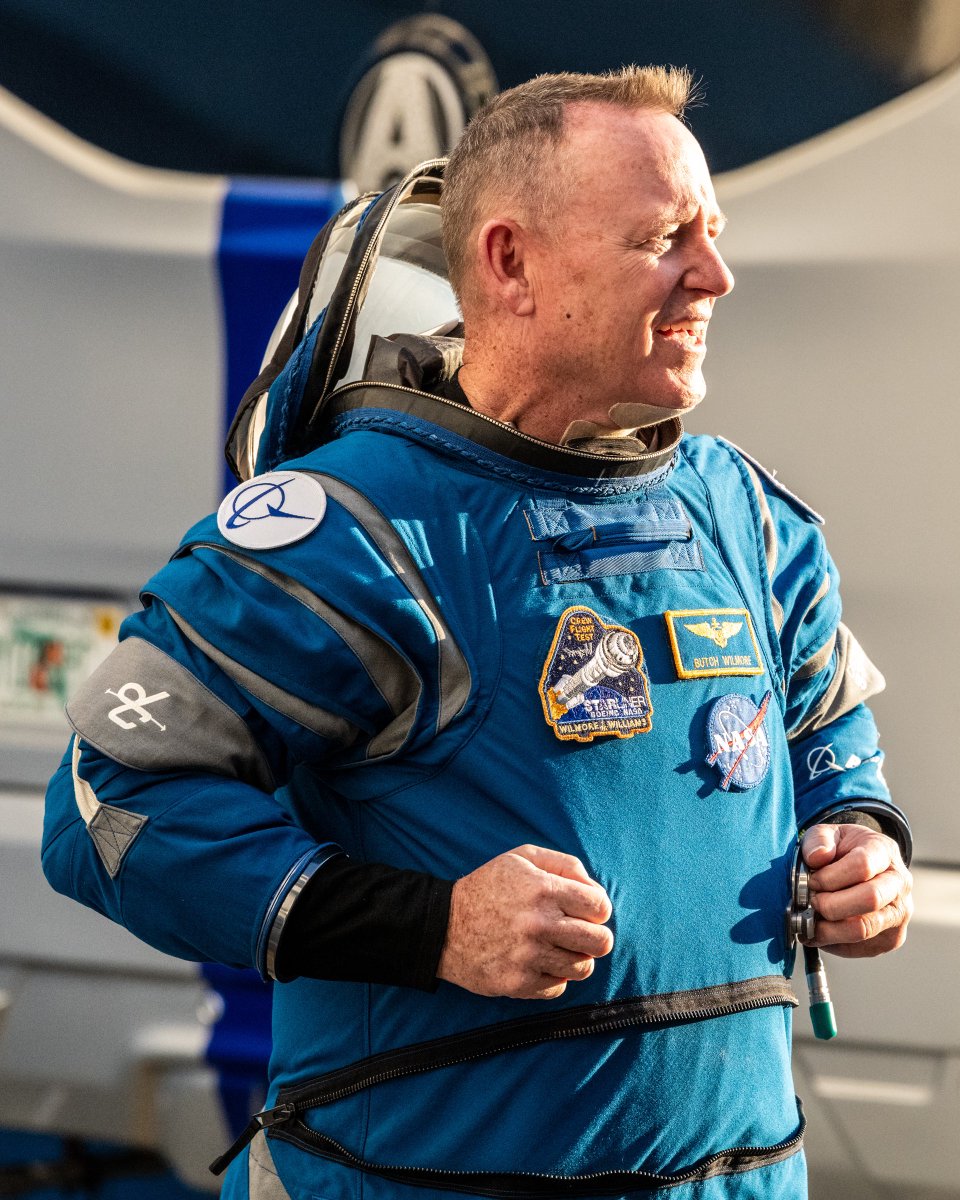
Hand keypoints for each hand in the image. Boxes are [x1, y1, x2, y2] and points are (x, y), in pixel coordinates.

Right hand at [437, 844, 613, 998]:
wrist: (443, 926)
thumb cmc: (488, 887)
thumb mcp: (522, 857)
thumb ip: (565, 864)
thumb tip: (595, 890)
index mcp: (543, 888)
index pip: (600, 907)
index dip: (598, 910)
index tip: (586, 912)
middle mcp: (539, 923)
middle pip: (600, 942)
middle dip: (596, 938)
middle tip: (579, 935)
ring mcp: (529, 956)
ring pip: (583, 968)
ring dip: (575, 958)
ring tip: (556, 948)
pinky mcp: (519, 983)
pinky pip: (559, 987)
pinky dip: (553, 977)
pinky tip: (538, 962)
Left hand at [802, 823, 912, 957]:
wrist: (863, 867)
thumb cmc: (841, 850)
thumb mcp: (827, 833)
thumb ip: (818, 840)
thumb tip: (816, 858)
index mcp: (884, 851)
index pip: (863, 866)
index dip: (831, 877)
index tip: (811, 881)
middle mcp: (899, 884)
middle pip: (870, 900)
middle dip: (830, 905)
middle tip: (810, 903)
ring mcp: (899, 914)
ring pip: (864, 929)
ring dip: (828, 929)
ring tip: (808, 920)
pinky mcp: (891, 939)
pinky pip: (859, 947)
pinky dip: (832, 943)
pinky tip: (819, 930)